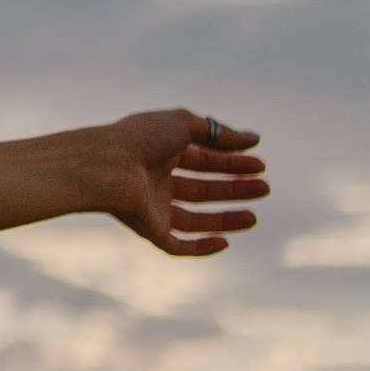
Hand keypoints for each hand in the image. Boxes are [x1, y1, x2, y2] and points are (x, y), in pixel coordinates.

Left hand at [85, 109, 267, 256]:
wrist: (105, 165)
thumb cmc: (140, 138)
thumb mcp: (183, 124)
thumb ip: (218, 133)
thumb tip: (254, 139)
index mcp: (161, 151)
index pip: (204, 160)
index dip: (232, 162)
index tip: (260, 164)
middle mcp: (157, 180)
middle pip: (203, 189)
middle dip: (234, 189)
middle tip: (264, 188)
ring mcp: (153, 206)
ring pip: (195, 219)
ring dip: (225, 218)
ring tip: (254, 216)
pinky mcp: (149, 229)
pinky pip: (177, 245)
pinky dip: (201, 246)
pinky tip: (226, 241)